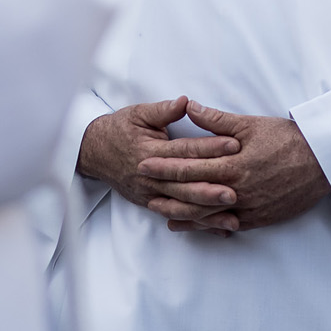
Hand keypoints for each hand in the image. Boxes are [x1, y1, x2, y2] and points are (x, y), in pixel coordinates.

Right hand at [78, 96, 244, 233]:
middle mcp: (151, 176)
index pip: (184, 150)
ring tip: (233, 218)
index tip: (234, 144)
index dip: (209, 147)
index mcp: (150, 150)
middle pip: (185, 184)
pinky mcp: (151, 204)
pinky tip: (218, 229)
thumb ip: (163, 110)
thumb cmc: (119, 129)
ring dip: (208, 213)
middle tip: (237, 190)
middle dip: (211, 189)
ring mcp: (150, 194)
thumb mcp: (138, 114)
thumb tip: (186, 102)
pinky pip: (177, 217)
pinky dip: (198, 224)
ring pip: (182, 206)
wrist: (93, 152)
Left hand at [134, 99, 330, 233]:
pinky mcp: (261, 218)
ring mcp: (249, 207)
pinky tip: (194, 226)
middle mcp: (238, 189)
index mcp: (233, 163)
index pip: (190, 166)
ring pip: (208, 214)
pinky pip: (229, 225)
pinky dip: (209, 226)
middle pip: (194, 192)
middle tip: (142, 190)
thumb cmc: (288, 138)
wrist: (323, 162)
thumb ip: (217, 120)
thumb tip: (189, 107)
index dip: (164, 166)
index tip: (143, 164)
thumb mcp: (251, 124)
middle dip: (166, 190)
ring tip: (161, 213)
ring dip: (183, 214)